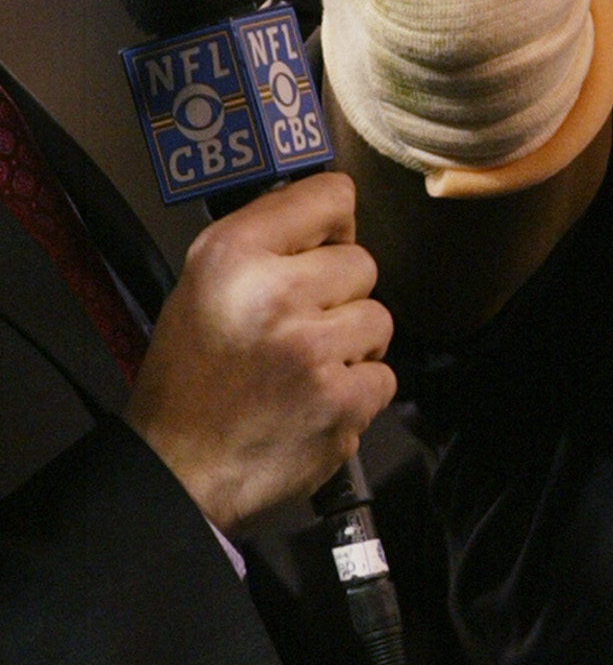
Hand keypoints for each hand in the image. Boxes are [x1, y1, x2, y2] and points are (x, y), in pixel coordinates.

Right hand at [125, 174, 395, 533]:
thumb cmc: (188, 381)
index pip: (329, 195)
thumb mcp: (201, 286)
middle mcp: (274, 293)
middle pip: (362, 262)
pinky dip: (358, 393)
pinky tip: (315, 401)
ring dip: (352, 344)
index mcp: (233, 254)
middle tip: (297, 327)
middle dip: (339, 295)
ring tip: (304, 367)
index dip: (332, 224)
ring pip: (379, 319)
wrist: (176, 469)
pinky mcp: (341, 400)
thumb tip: (331, 214)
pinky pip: (384, 376)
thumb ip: (265, 242)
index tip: (323, 244)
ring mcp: (312, 349)